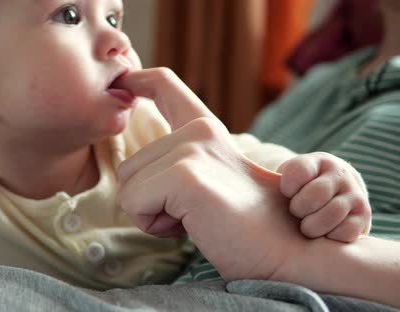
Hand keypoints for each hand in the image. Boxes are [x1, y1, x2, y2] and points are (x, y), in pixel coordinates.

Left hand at [116, 68, 306, 280]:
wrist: (284, 252)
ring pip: (127, 187)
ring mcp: (192, 151)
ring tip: (196, 217)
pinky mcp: (186, 177)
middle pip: (128, 167)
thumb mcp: (207, 182)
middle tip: (194, 212)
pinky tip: (191, 226)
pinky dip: (153, 225)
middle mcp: (199, 131)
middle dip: (150, 201)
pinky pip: (133, 204)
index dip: (140, 81)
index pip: (166, 86)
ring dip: (153, 214)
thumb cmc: (243, 228)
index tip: (126, 79)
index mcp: (206, 130)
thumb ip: (177, 164)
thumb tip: (128, 169)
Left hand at [278, 153, 370, 242]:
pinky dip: (330, 237)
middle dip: (299, 209)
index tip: (286, 193)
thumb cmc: (298, 192)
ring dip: (313, 226)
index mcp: (317, 161)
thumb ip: (270, 180)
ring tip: (307, 226)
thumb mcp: (287, 179)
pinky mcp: (363, 215)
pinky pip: (345, 231)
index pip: (298, 172)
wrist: (332, 197)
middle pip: (316, 194)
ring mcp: (355, 193)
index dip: (287, 187)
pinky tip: (324, 233)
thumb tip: (242, 177)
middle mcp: (340, 174)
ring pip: (331, 214)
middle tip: (296, 213)